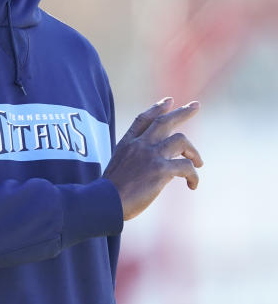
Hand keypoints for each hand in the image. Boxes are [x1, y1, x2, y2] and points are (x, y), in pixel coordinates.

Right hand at [103, 97, 203, 220]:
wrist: (105, 202)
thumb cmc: (109, 192)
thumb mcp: (117, 167)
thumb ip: (133, 160)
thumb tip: (152, 165)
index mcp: (127, 144)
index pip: (143, 120)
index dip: (157, 108)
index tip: (169, 100)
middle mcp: (139, 145)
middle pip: (164, 122)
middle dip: (182, 112)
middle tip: (196, 105)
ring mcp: (150, 155)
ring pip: (181, 140)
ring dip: (194, 152)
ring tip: (199, 163)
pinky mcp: (160, 170)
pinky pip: (186, 167)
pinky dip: (194, 176)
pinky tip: (193, 185)